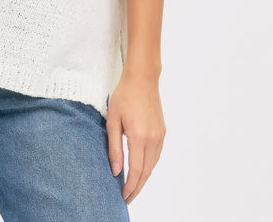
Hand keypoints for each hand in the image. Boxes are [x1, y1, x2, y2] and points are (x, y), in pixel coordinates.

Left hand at [106, 71, 165, 204]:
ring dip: (144, 178)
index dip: (130, 186)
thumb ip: (114, 147)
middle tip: (128, 198)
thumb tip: (116, 170)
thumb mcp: (113, 121)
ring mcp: (160, 136)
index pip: (136, 170)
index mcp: (139, 137)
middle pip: (146, 172)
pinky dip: (149, 166)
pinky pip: (157, 155)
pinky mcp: (162, 132)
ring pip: (153, 165)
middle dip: (137, 187)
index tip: (124, 196)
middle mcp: (153, 139)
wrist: (142, 79)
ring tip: (133, 187)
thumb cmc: (124, 96)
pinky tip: (142, 169)